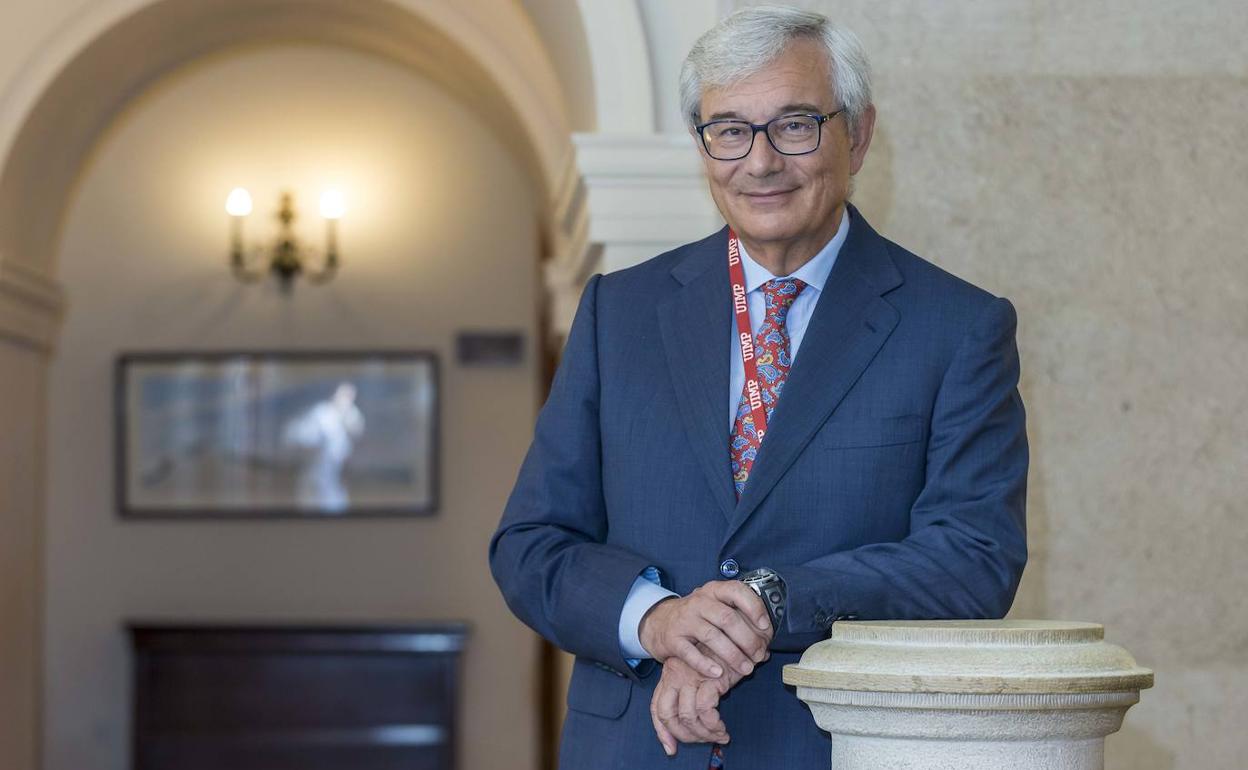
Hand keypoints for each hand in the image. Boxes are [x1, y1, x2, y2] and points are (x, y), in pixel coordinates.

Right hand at [639, 580, 772, 678]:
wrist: (659, 621)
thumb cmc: (697, 616)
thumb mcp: (715, 606)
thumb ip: (737, 618)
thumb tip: (766, 643)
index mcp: (713, 591)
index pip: (736, 591)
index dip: (754, 607)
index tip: (765, 626)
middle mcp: (699, 602)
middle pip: (727, 618)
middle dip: (747, 639)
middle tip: (759, 655)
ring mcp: (684, 619)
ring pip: (712, 636)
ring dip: (732, 655)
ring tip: (746, 669)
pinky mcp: (672, 638)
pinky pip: (690, 653)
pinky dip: (705, 664)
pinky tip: (718, 673)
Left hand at [649, 652, 733, 754]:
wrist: (738, 634)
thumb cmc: (721, 656)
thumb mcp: (700, 674)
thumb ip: (693, 694)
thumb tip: (692, 726)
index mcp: (669, 674)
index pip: (656, 708)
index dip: (662, 732)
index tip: (670, 749)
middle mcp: (674, 674)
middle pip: (667, 715)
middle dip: (684, 736)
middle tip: (703, 741)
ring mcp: (689, 675)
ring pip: (687, 716)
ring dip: (704, 734)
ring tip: (719, 736)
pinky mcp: (707, 677)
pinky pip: (705, 711)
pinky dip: (713, 725)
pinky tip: (722, 728)